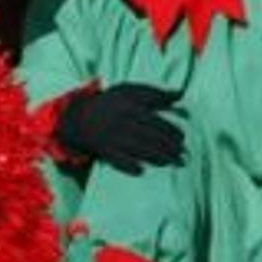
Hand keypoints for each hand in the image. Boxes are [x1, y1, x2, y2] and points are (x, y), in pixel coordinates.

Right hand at [55, 83, 182, 173]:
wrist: (79, 117)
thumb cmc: (110, 103)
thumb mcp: (129, 91)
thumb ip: (154, 93)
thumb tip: (180, 94)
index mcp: (130, 107)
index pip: (156, 121)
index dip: (172, 131)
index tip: (182, 138)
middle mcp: (122, 123)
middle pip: (151, 137)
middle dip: (169, 147)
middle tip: (182, 154)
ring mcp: (112, 138)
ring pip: (138, 150)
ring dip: (157, 158)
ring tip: (171, 162)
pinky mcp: (104, 150)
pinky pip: (118, 161)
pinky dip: (129, 167)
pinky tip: (141, 170)